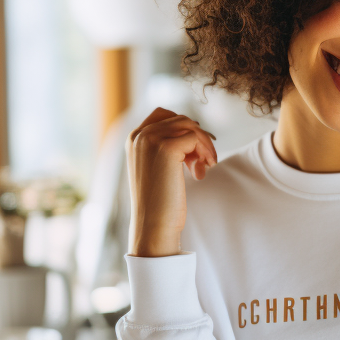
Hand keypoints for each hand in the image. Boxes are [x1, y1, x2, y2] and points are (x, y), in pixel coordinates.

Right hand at [127, 107, 216, 256]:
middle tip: (203, 163)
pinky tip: (201, 172)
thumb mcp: (158, 168)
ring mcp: (150, 139)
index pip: (164, 115)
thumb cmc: (159, 202)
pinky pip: (195, 137)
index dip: (185, 130)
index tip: (193, 153)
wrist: (153, 225)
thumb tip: (195, 130)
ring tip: (204, 167)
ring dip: (204, 145)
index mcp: (133, 139)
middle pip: (180, 119)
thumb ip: (167, 147)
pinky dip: (205, 151)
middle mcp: (139, 135)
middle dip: (197, 138)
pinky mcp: (166, 147)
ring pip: (190, 126)